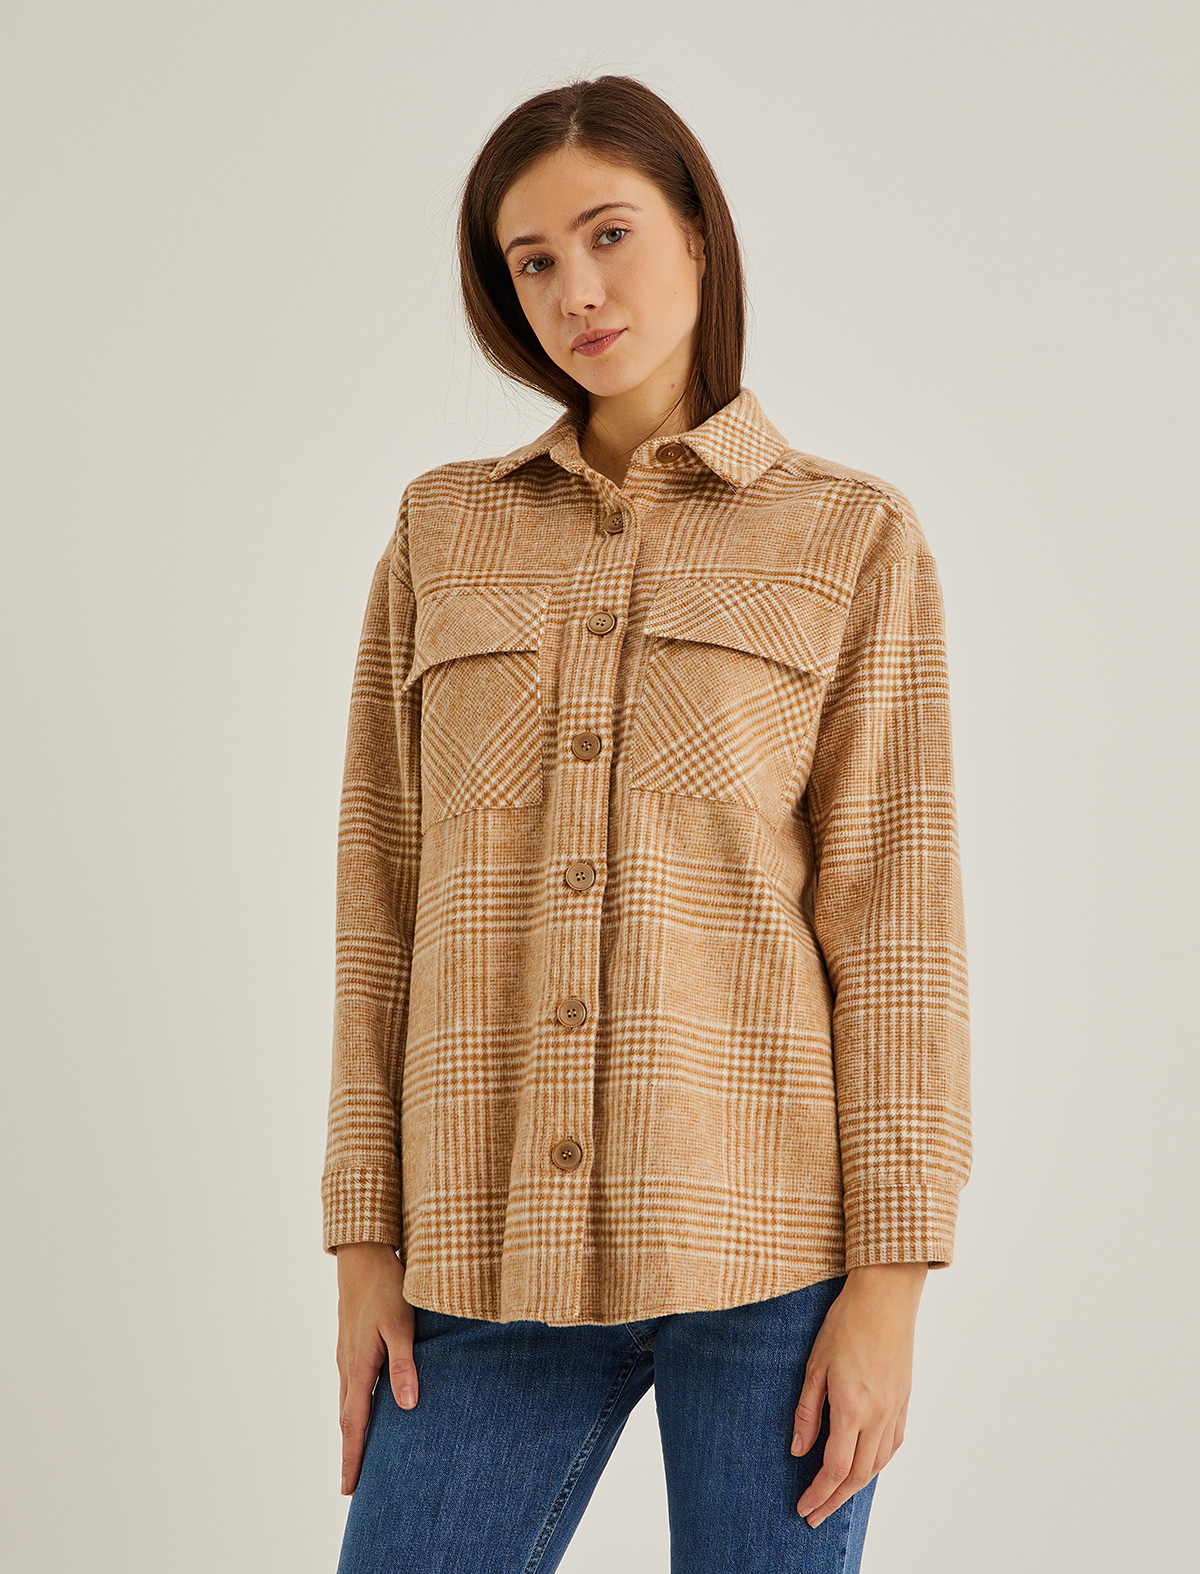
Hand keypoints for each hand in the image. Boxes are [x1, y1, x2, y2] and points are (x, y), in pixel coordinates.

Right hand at [335, 1242, 417, 1494]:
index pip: (355, 1423)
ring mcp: (347, 1354)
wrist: (363, 1255)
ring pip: (347, 1401)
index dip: (352, 1457)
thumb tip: (408, 1406)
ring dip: (352, 1431)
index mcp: (359, 1365)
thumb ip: (404, 1365)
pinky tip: (365, 1408)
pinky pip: (351, 1385)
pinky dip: (355, 1407)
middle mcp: (348, 1365)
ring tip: (358, 1456)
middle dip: (350, 1452)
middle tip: (352, 1486)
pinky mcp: (351, 1343)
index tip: (349, 1489)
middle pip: (347, 1418)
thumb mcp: (401, 1325)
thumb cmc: (386, 1287)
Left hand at [790, 1262, 926, 1527]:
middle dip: (834, 1500)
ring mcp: (895, 1409)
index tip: (803, 1508)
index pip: (835, 1468)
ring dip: (856, 1487)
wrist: (886, 1296)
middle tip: (814, 1515)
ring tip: (835, 1496)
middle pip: (858, 1476)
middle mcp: (878, 1416)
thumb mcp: (814, 1364)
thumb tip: (798, 1450)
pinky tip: (865, 1465)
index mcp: (852, 1408)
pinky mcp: (904, 1400)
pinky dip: (877, 1464)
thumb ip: (807, 1412)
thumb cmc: (846, 1322)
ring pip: (878, 1464)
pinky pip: (892, 1445)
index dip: (818, 1494)